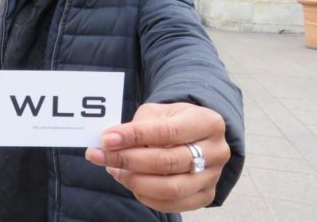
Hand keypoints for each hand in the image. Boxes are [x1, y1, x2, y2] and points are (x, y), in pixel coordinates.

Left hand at [84, 102, 229, 212]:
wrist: (195, 135)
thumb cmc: (173, 121)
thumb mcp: (158, 113)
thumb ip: (139, 126)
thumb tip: (111, 143)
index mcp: (208, 122)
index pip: (167, 132)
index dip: (134, 136)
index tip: (106, 139)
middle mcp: (217, 151)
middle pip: (167, 162)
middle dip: (127, 160)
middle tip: (100, 156)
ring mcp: (213, 177)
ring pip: (170, 188)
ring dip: (134, 181)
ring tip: (113, 170)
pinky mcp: (205, 196)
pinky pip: (172, 204)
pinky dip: (145, 196)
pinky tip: (128, 182)